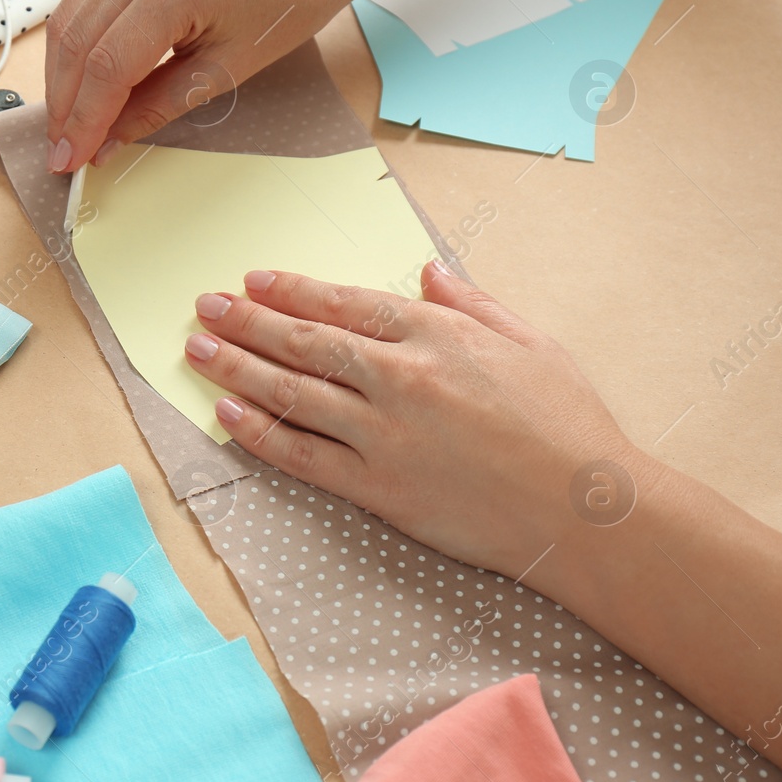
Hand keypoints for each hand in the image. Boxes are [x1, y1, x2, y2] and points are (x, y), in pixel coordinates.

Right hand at [43, 0, 355, 172]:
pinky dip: (75, 46)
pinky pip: (83, 0)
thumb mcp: (228, 68)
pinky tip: (78, 83)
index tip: (72, 159)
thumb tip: (107, 142)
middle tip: (62, 150)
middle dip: (64, 105)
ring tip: (66, 124)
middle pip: (78, 42)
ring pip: (69, 20)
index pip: (108, 65)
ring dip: (61, 78)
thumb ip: (158, 105)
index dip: (84, 121)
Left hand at [183, 261, 645, 580]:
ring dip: (237, 368)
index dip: (291, 291)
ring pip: (293, 393)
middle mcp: (401, 378)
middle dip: (247, 321)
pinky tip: (226, 412)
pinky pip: (302, 455)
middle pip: (305, 342)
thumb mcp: (530, 341)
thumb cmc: (568, 424)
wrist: (585, 511)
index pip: (345, 304)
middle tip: (204, 306)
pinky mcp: (379, 488)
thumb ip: (471, 302)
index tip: (253, 281)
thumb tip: (428, 270)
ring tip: (196, 349)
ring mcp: (385, 435)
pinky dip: (259, 432)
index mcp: (437, 335)